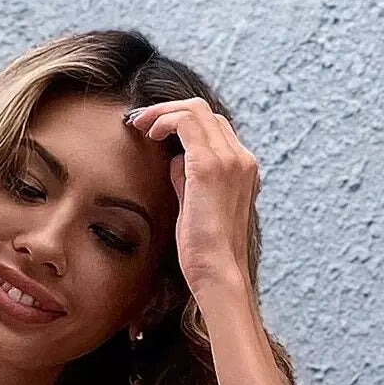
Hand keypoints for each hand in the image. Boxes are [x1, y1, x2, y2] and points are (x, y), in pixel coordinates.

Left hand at [124, 96, 258, 296]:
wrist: (217, 274)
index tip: (155, 131)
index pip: (214, 128)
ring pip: (195, 110)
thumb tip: (175, 160)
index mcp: (243, 170)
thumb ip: (189, 180)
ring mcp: (229, 160)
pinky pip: (185, 122)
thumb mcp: (196, 207)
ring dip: (163, 112)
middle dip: (169, 111)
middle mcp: (241, 159)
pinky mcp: (209, 166)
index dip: (182, 123)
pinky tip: (148, 132)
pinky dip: (163, 120)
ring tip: (140, 124)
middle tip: (141, 122)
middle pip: (206, 113)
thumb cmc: (205, 252)